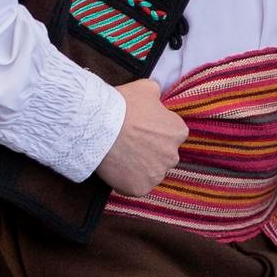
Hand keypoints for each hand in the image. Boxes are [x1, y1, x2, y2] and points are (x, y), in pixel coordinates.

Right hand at [95, 77, 187, 195]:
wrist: (98, 125)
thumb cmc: (122, 105)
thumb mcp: (145, 88)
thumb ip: (156, 92)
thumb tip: (157, 94)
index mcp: (178, 132)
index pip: (171, 135)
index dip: (153, 133)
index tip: (139, 130)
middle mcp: (173, 155)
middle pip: (162, 156)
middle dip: (148, 152)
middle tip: (127, 144)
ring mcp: (157, 174)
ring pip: (150, 173)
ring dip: (138, 168)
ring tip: (119, 156)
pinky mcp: (140, 188)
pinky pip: (135, 187)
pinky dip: (126, 182)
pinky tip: (115, 170)